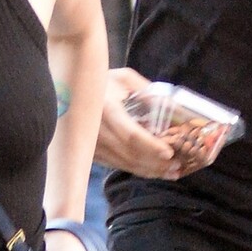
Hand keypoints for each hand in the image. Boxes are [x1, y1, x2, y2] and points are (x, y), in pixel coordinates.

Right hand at [95, 69, 221, 179]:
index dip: (151, 146)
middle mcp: (96, 130)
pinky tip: (155, 171)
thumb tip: (178, 111)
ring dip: (150, 170)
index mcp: (105, 108)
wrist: (73, 91)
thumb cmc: (103, 82)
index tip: (169, 152)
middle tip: (178, 165)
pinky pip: (118, 165)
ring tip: (173, 171)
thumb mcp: (126, 79)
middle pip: (130, 153)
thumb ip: (150, 94)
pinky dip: (138, 170)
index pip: (130, 134)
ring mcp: (92, 144)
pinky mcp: (92, 153)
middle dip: (156, 163)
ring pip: (125, 163)